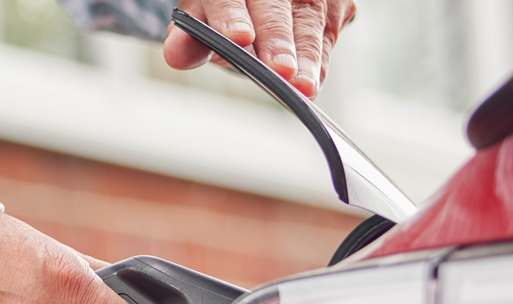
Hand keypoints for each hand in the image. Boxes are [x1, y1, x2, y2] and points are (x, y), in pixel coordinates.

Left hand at [163, 0, 356, 97]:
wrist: (257, 2)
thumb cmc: (227, 10)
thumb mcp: (201, 19)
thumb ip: (191, 39)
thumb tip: (176, 56)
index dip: (230, 15)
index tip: (238, 39)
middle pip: (275, 4)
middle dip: (277, 38)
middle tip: (279, 70)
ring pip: (311, 16)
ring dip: (307, 55)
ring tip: (301, 86)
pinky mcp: (336, 0)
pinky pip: (330, 29)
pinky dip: (320, 58)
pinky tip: (313, 80)